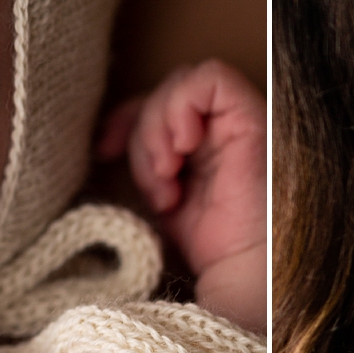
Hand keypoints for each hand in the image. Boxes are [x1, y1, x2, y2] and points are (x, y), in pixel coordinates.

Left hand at [97, 59, 265, 331]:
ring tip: (169, 178)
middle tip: (156, 183)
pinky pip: (211, 78)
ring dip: (158, 129)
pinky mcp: (252, 118)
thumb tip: (101, 146)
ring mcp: (238, 120)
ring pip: (180, 83)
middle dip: (142, 133)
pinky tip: (182, 150)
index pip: (154, 103)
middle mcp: (221, 128)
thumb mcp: (161, 201)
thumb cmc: (210, 251)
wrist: (245, 274)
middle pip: (164, 92)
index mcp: (202, 146)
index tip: (103, 152)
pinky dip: (182, 107)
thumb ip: (145, 167)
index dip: (122, 119)